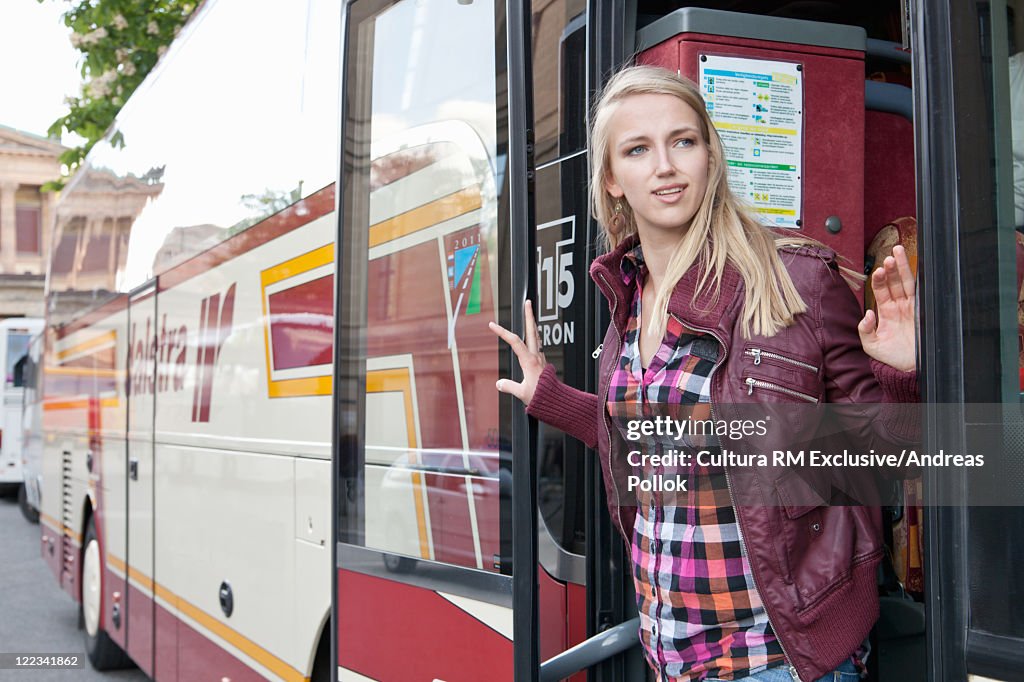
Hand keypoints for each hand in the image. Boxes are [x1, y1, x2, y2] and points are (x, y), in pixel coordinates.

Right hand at [489, 300, 546, 404]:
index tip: (492, 325)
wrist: (556, 400)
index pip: (514, 341)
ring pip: (536, 336)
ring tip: (530, 315)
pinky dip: (534, 337)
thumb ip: (509, 386)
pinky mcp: (543, 362)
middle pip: (532, 331)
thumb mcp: (521, 393)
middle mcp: (536, 356)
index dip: (502, 332)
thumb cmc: (541, 397)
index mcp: (529, 361)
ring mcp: (541, 358)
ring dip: (532, 324)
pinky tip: (532, 337)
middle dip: (529, 315)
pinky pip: (538, 345)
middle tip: (528, 303)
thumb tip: (499, 384)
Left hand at [859, 245, 916, 371]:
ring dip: (903, 268)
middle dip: (891, 268)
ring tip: (898, 253)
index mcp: (886, 312)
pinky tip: (915, 268)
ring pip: (907, 283)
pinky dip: (917, 280)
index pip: (881, 290)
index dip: (878, 279)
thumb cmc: (890, 358)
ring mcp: (911, 308)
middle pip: (894, 282)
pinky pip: (920, 293)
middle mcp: (898, 307)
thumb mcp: (871, 345)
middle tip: (889, 256)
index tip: (877, 270)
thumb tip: (867, 313)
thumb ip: (865, 330)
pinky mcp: (922, 312)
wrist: (910, 369)